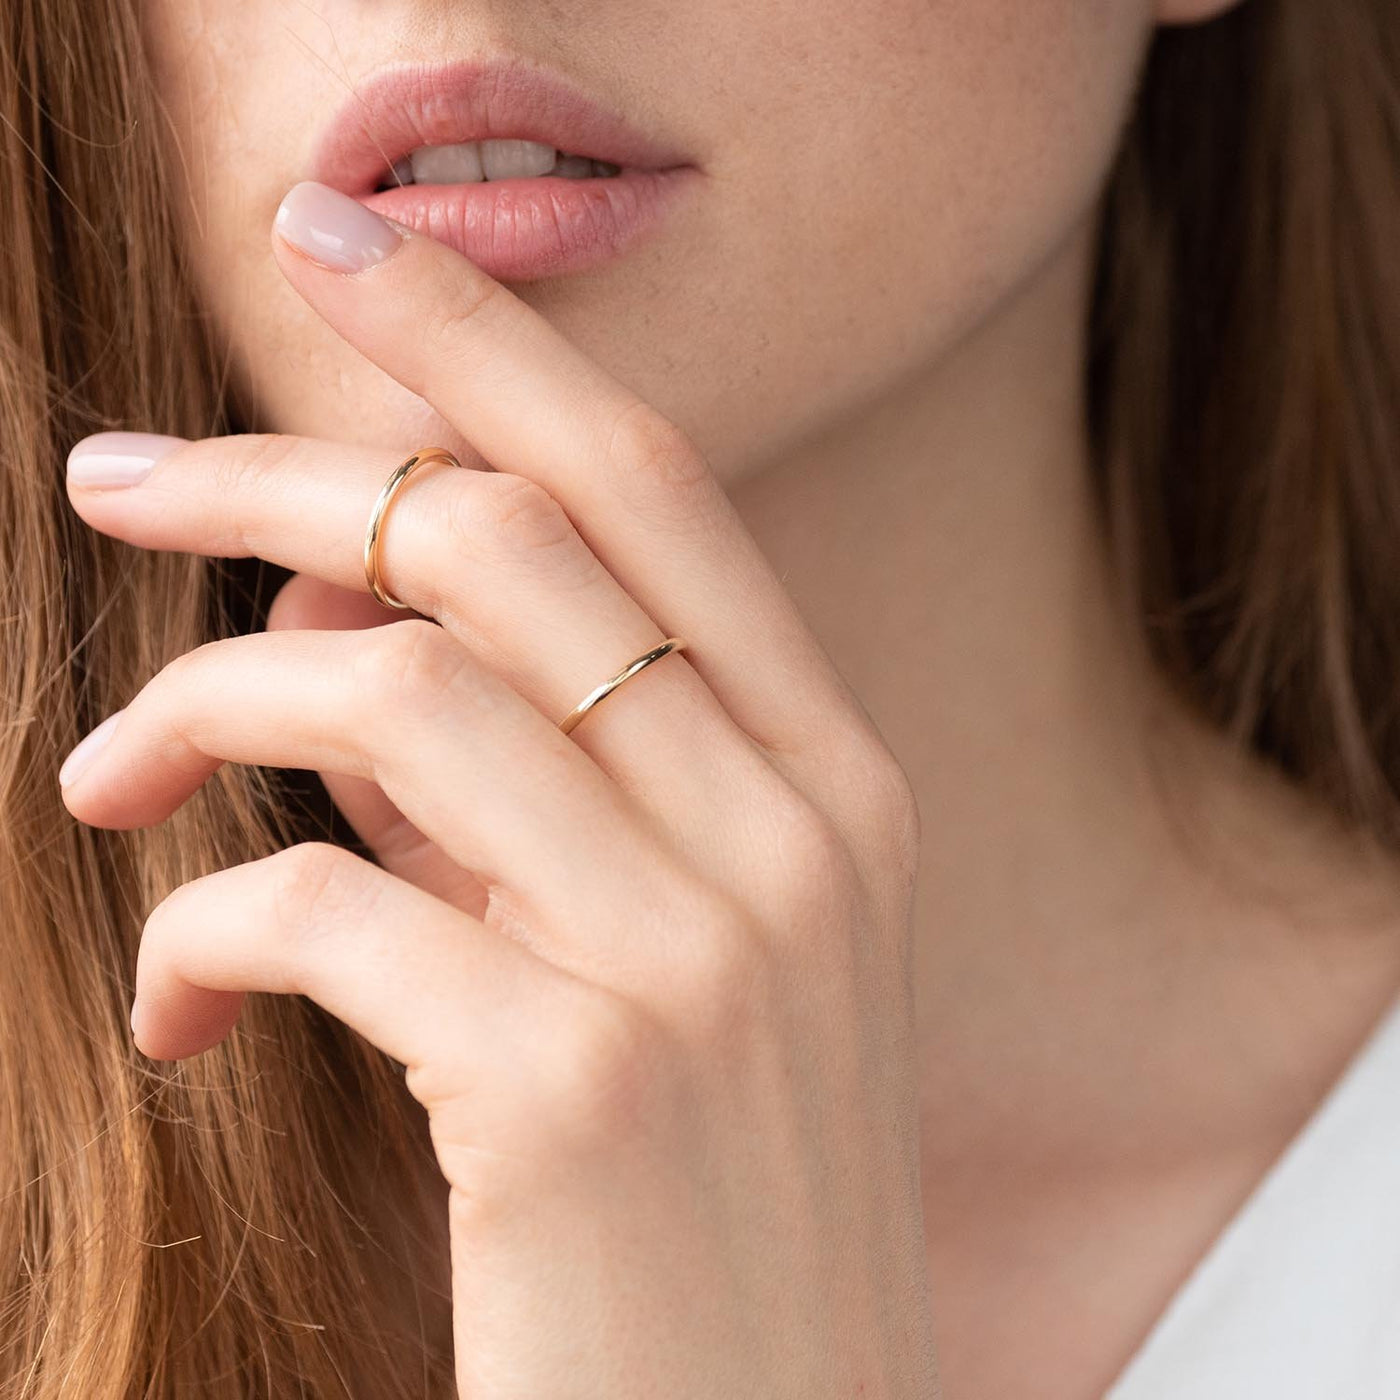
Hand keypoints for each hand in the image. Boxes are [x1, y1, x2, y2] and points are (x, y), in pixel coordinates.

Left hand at [59, 181, 938, 1397]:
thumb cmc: (705, 1181)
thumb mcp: (665, 942)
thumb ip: (536, 780)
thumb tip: (348, 620)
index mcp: (832, 780)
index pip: (651, 484)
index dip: (492, 340)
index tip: (342, 241)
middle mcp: (791, 834)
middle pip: (501, 537)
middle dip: (279, 463)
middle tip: (109, 473)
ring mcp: (698, 957)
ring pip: (393, 686)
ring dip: (202, 697)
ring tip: (102, 773)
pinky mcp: (573, 1090)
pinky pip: (319, 907)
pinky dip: (201, 927)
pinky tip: (175, 1007)